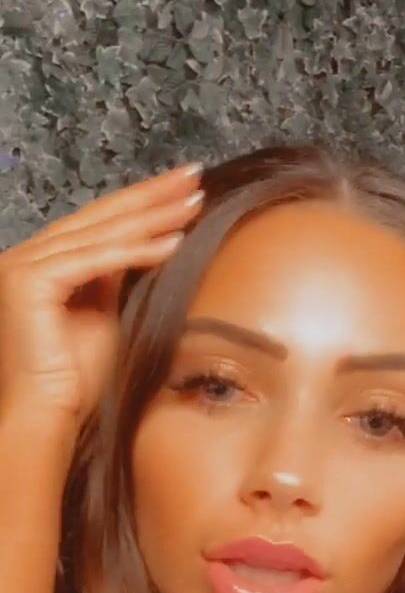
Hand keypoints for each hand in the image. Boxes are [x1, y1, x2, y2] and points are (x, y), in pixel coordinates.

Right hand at [0, 163, 204, 431]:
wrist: (47, 416)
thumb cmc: (74, 380)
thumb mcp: (104, 315)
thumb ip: (115, 278)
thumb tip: (145, 244)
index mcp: (39, 263)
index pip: (98, 223)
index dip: (142, 204)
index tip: (184, 188)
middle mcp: (24, 257)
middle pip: (100, 218)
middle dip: (151, 196)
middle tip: (194, 176)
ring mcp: (22, 265)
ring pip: (101, 235)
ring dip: (152, 218)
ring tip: (193, 204)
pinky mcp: (29, 280)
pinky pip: (96, 260)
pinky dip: (137, 251)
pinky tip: (174, 242)